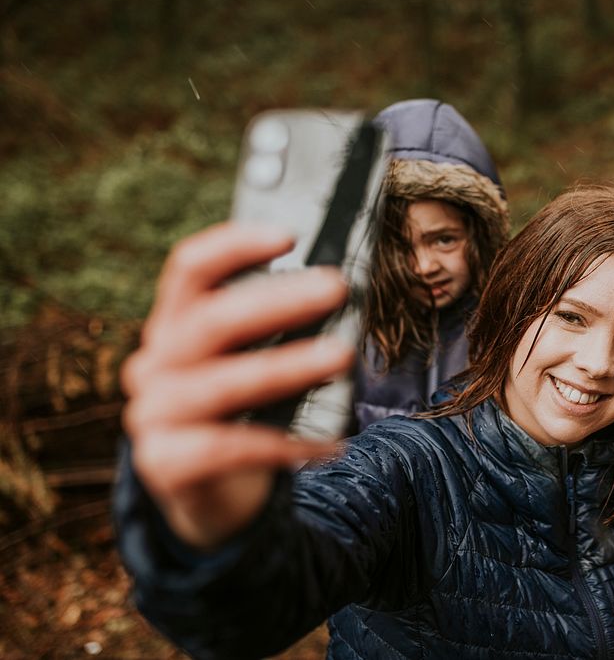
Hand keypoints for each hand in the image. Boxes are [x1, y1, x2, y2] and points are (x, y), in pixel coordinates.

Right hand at [121, 223, 353, 548]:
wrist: (208, 495)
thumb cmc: (238, 414)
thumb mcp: (247, 364)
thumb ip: (273, 332)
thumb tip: (333, 294)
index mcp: (174, 326)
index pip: (189, 270)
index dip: (234, 247)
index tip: (288, 236)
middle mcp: (154, 364)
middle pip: (211, 321)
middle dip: (278, 301)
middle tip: (337, 287)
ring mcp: (153, 415)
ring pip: (222, 383)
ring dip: (287, 366)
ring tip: (342, 356)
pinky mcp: (165, 464)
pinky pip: (232, 448)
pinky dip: (286, 445)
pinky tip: (331, 444)